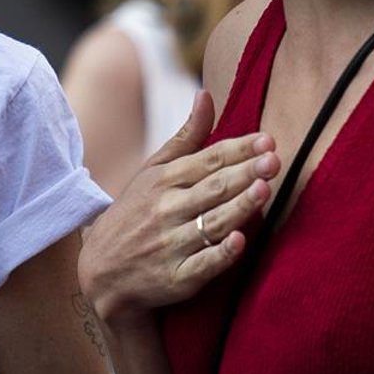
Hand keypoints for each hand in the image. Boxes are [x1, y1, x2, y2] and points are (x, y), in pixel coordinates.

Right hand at [76, 90, 276, 322]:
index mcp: (162, 181)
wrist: (100, 272)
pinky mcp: (176, 279)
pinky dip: (220, 254)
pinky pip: (201, 266)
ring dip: (238, 207)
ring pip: (211, 223)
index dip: (238, 149)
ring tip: (264, 189)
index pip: (208, 160)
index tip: (267, 140)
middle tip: (274, 160)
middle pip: (212, 188)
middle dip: (244, 173)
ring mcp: (170, 246)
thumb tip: (206, 94)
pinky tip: (240, 240)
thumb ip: (185, 138)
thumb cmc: (135, 213)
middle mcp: (165, 210)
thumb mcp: (151, 172)